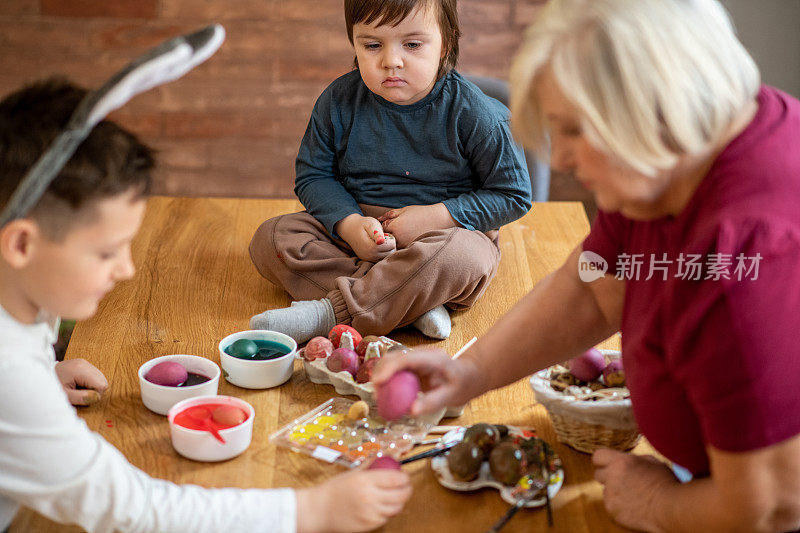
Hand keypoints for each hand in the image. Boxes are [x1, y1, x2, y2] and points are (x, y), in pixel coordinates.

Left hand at [55, 358, 108, 405]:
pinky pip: (95, 375)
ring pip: (101, 378)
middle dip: (94, 390)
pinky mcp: (84, 364)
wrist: (40, 376)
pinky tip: (79, 384)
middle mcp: (84, 363)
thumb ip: (81, 397)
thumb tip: (97, 398)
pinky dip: (90, 382)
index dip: (94, 394)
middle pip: (103, 381)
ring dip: (92, 386)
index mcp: (80, 369)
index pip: (102, 385)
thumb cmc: (53, 386)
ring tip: (77, 388)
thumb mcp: (65, 395)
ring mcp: (84, 362)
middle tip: (79, 392)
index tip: (81, 396)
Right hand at [296, 468, 410, 532]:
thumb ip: (369, 466)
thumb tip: (384, 458)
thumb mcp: (352, 473)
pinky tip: (382, 506)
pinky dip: (387, 512)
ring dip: (399, 502)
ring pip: (396, 508)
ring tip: (394, 497)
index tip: (404, 476)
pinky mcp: (369, 524)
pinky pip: (386, 518)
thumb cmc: (333, 491)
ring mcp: (370, 512)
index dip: (405, 477)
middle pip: (401, 494)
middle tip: (405, 487)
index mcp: (365, 481)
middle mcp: (370, 497)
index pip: (396, 478)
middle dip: (407, 490)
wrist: (319, 510)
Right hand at [335, 213, 396, 261]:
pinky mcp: (367, 260)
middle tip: (384, 237)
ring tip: (382, 241)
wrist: (349, 229)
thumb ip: (377, 232)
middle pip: (390, 253)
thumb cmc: (362, 224)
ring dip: (387, 249)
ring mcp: (368, 259)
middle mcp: (369, 256)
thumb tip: (381, 241)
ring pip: (386, 257)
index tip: (385, 233)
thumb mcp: (370, 224)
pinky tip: (378, 246)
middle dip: (390, 244)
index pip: (391, 246)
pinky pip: (380, 259)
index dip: (391, 238)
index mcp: (371, 247)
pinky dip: (382, 253)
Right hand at [372, 349, 482, 415]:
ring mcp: (415, 357)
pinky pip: (394, 368)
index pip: (407, 358)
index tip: (378, 382)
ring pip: (391, 360)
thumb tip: (412, 411)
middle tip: (376, 393)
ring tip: (379, 395)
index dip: (390, 368)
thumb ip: (432, 402)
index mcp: (433, 358)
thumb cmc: (462, 384)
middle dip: (381, 372)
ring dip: (381, 375)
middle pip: (394, 356)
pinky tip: (385, 393)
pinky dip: (386, 378)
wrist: (468, 376)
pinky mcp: (411, 364)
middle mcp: (422, 354)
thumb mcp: (451, 396)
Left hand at [378, 204, 456, 248]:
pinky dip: (402, 246)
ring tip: (403, 235)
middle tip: (394, 232)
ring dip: (394, 243)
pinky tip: (408, 239)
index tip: (388, 226)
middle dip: (386, 237)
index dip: (383, 228)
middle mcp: (398, 238)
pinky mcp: (412, 249)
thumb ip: (389, 215)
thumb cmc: (421, 213)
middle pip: (385, 241)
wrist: (438, 219)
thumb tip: (378, 219)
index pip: (381, 231)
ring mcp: (405, 245)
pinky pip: (402, 250)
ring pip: (393, 247)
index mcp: (395, 226)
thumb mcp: (404, 210)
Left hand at [592, 449, 677, 530]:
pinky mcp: (612, 511)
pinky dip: (619, 507)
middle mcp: (612, 477)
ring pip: (606, 492)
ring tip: (635, 497)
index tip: (609, 465)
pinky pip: (611, 506)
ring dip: (615, 493)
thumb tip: (627, 460)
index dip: (603, 461)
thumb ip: (635, 459)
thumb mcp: (652, 462)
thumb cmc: (666, 484)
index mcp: (621, 462)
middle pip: (598, 474)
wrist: (670, 509)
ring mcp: (610, 495)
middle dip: (608, 477)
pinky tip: (635, 507)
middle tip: (623, 482)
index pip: (598, 456)